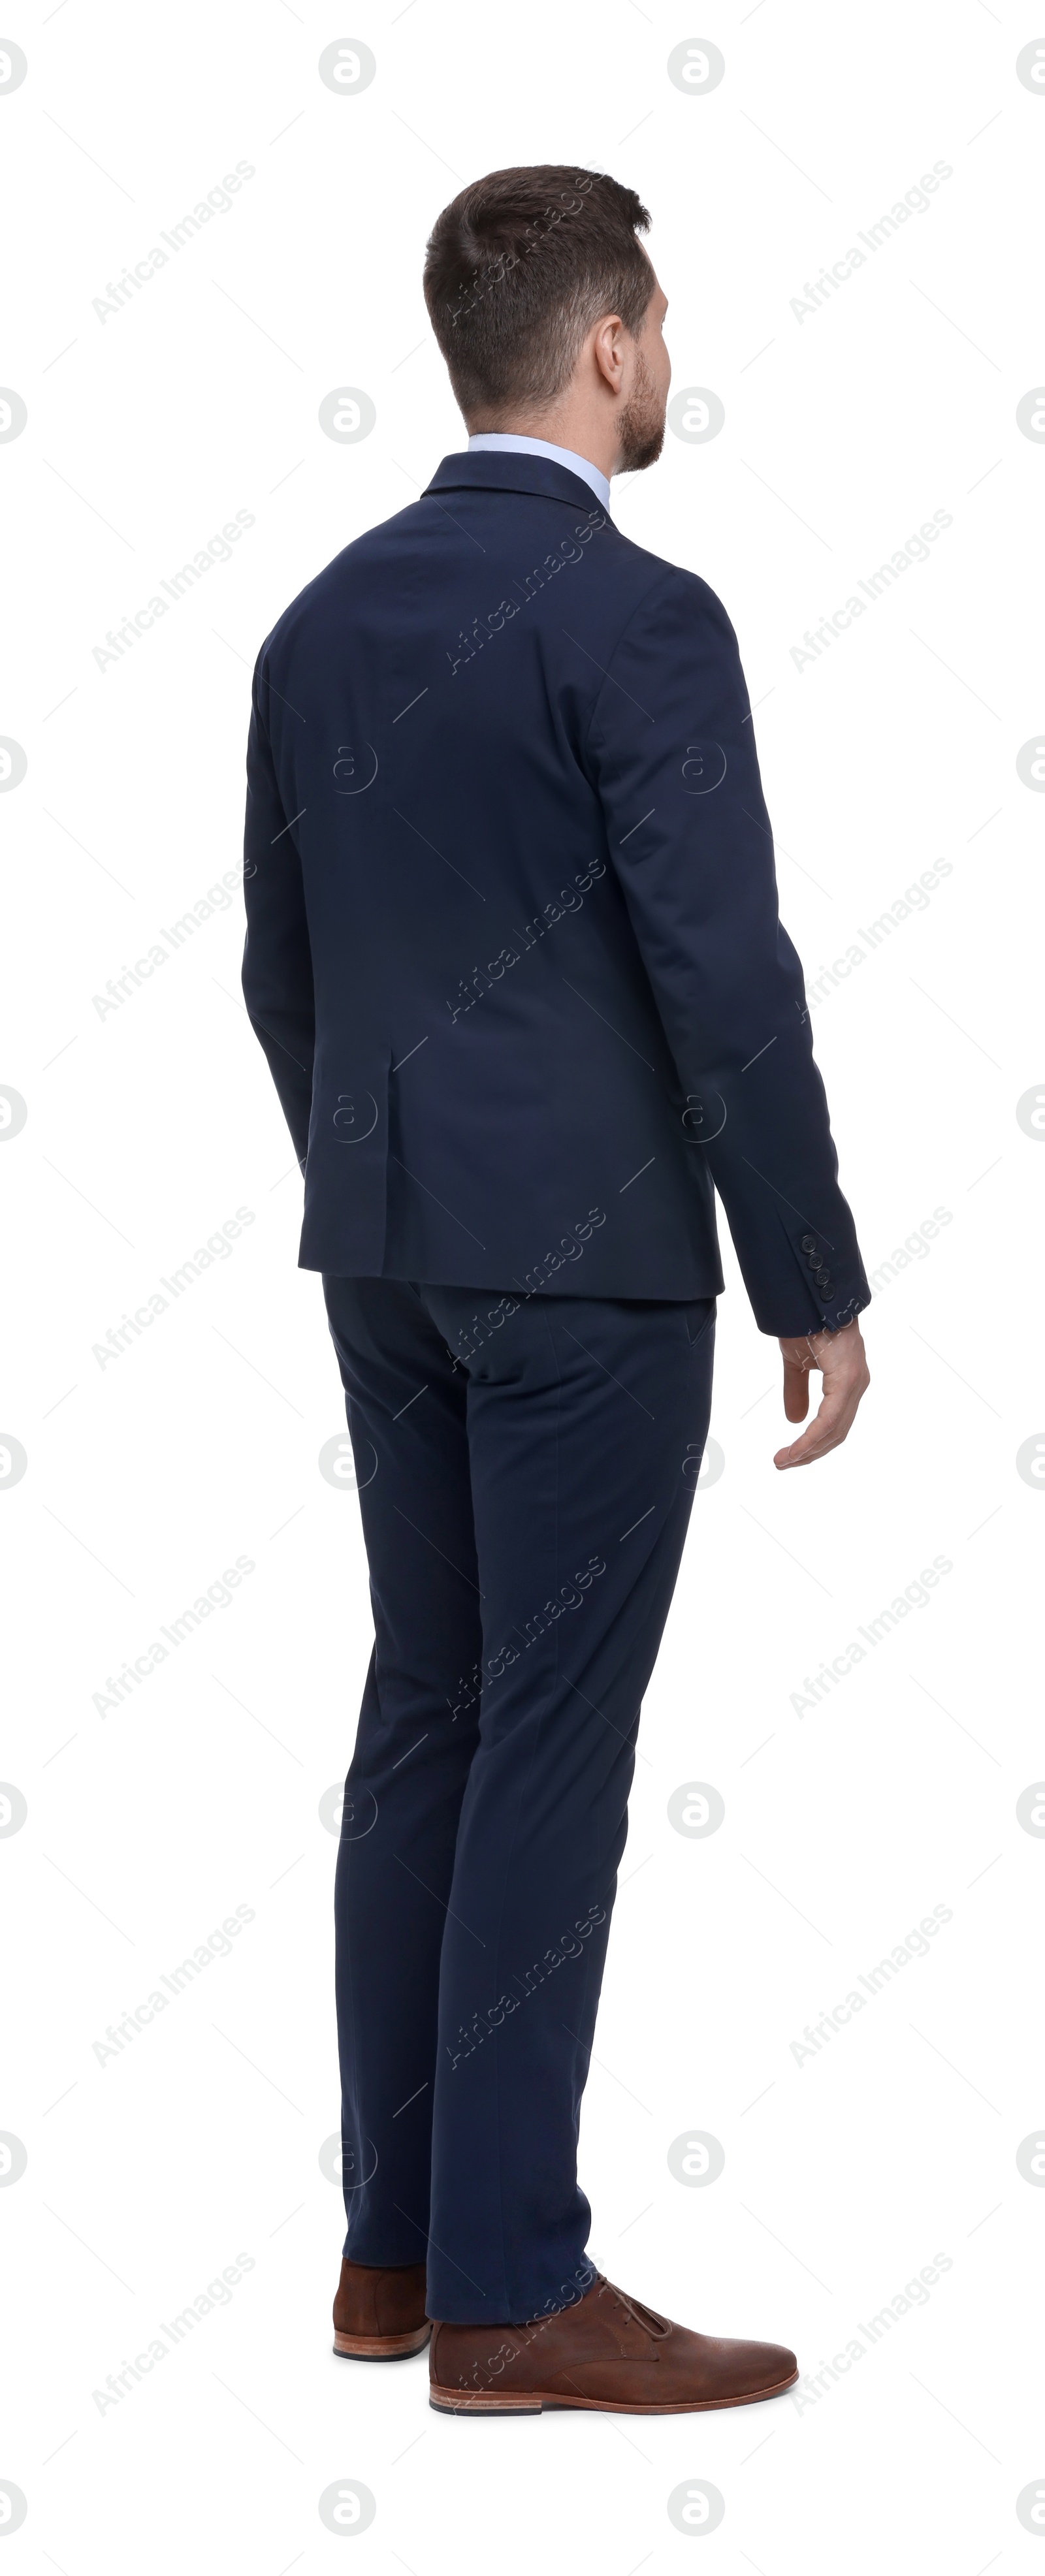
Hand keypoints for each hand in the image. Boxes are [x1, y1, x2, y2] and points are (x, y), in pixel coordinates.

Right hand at [773, 1318, 869, 1468]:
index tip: (788, 1458)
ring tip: (783, 1461)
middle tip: (783, 1464)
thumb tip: (794, 1420)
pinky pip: (830, 1418)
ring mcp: (855, 1381)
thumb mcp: (796, 1362)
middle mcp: (857, 1384)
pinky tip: (795, 1449)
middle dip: (809, 1453)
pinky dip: (811, 1437)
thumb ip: (796, 1390)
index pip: (834, 1424)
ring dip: (808, 1450)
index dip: (812, 1444)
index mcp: (847, 1381)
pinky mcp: (847, 1378)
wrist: (806, 1292)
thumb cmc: (805, 1320)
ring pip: (835, 1430)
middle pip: (837, 1432)